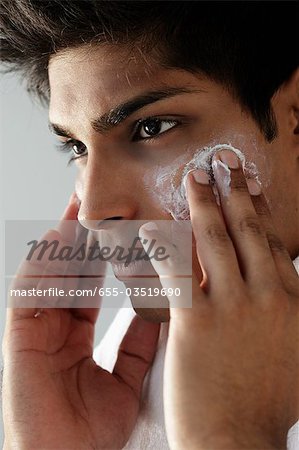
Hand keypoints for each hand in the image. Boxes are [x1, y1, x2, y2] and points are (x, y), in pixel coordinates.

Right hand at [2, 194, 159, 449]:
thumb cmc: (94, 431)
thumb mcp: (128, 377)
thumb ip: (140, 340)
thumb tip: (162, 305)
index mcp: (78, 335)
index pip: (93, 283)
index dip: (108, 255)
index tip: (127, 227)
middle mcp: (56, 326)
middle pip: (70, 272)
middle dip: (85, 237)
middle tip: (102, 202)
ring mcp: (36, 329)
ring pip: (49, 274)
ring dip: (63, 241)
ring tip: (82, 206)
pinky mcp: (18, 337)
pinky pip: (29, 292)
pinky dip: (42, 264)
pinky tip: (58, 238)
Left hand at [140, 149, 298, 449]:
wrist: (238, 440)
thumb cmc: (266, 402)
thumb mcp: (296, 351)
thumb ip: (292, 314)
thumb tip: (288, 283)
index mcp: (290, 302)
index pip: (273, 242)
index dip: (261, 209)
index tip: (252, 185)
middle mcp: (266, 295)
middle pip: (249, 230)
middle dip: (235, 190)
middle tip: (224, 162)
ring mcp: (231, 305)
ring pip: (217, 239)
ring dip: (204, 203)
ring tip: (194, 178)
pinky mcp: (196, 320)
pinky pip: (177, 270)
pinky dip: (163, 244)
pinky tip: (151, 226)